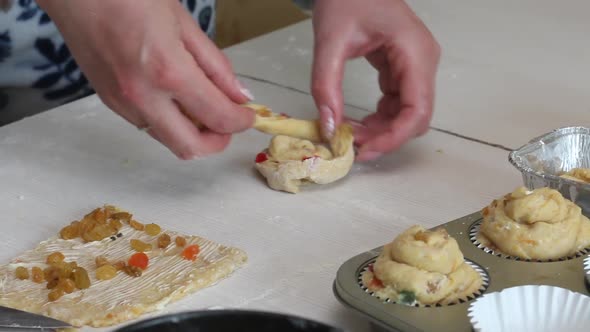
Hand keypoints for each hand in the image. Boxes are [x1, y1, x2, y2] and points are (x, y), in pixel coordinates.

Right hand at [37, 0, 253, 159]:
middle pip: (190, 148)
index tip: (248, 116)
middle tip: (228, 123)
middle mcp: (142, 97)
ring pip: (167, 139)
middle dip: (217, 141)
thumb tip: (238, 96)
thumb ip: (215, 66)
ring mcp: (122, 103)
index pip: (217, 117)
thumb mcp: (184, 24)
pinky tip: (175, 97)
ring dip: (192, 132)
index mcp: (167, 71)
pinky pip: (148, 125)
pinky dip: (169, 120)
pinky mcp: (109, 101)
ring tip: (202, 105)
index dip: (240, 122)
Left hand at [311, 0, 439, 160]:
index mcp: (414, 53)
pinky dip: (379, 118)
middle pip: (415, 117)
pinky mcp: (404, 70)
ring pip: (408, 114)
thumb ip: (326, 85)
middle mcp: (423, 62)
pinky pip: (398, 104)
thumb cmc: (345, 0)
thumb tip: (329, 129)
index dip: (393, 138)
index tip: (363, 151)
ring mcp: (416, 66)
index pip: (417, 110)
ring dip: (381, 130)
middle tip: (350, 145)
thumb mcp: (330, 42)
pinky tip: (356, 122)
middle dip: (385, 137)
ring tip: (349, 134)